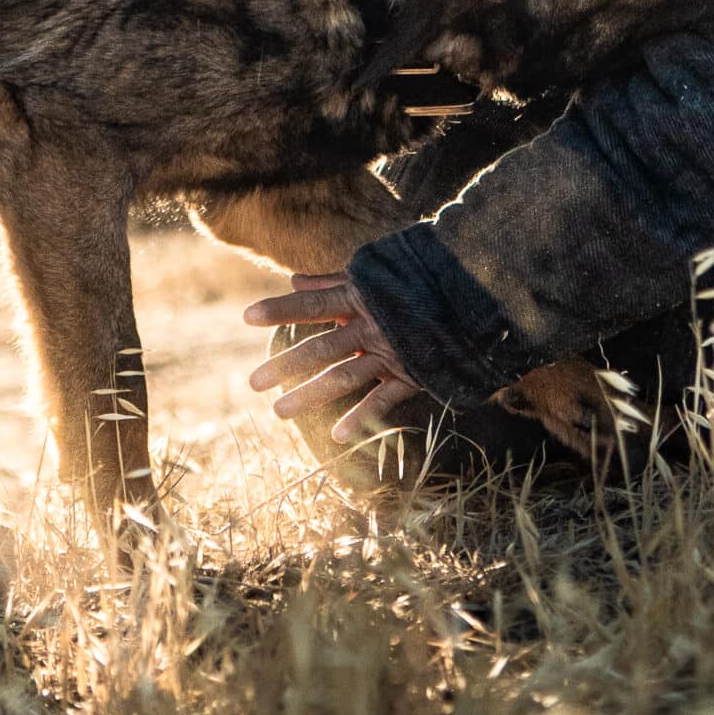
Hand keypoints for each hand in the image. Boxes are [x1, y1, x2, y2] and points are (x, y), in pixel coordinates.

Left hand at [244, 271, 423, 442]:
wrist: (467, 295)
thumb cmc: (410, 284)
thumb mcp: (370, 278)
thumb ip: (330, 283)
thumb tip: (293, 280)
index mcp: (358, 299)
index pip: (312, 305)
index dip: (281, 309)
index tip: (246, 317)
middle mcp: (370, 326)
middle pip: (321, 348)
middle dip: (285, 365)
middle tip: (253, 383)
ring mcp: (389, 352)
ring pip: (344, 377)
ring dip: (311, 396)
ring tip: (279, 412)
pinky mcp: (410, 373)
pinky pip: (384, 399)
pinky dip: (362, 417)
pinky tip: (337, 436)